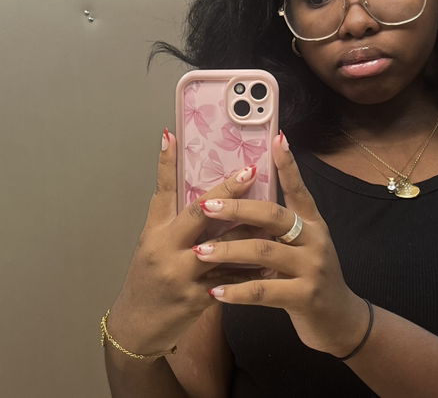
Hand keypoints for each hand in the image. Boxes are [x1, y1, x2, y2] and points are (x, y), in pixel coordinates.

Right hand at [106, 129, 260, 355]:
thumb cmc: (147, 279)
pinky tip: (270, 262)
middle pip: (198, 212)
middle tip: (250, 171)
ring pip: (223, 246)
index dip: (166, 163)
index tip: (173, 136)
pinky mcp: (197, 299)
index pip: (161, 191)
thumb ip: (172, 218)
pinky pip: (231, 280)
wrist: (137, 326)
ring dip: (250, 230)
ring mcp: (181, 275)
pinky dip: (251, 271)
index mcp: (155, 233)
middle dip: (227, 191)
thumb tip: (198, 189)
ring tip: (274, 214)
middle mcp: (166, 250)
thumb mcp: (152, 243)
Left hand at [194, 132, 369, 357]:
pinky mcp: (305, 296)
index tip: (275, 138)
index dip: (287, 164)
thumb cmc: (311, 277)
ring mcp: (312, 267)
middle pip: (274, 215)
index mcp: (312, 223)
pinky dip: (236, 291)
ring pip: (264, 251)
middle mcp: (314, 239)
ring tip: (200, 251)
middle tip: (207, 205)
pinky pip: (264, 290)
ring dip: (228, 250)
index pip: (298, 188)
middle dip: (238, 208)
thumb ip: (282, 227)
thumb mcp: (304, 246)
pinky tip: (215, 291)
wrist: (339, 319)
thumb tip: (247, 203)